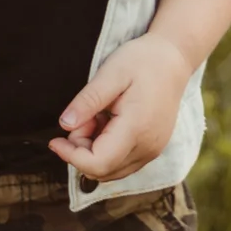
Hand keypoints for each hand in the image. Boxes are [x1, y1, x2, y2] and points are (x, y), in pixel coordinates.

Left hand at [50, 32, 192, 181]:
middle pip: (103, 171)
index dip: (71, 156)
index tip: (55, 139)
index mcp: (137, 128)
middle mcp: (148, 147)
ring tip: (97, 117)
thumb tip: (65, 125)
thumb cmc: (143, 61)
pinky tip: (109, 123)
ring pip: (111, 170)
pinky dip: (107, 150)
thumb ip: (87, 101)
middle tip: (84, 117)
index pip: (98, 163)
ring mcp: (153, 150)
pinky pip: (123, 162)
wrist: (174, 59)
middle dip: (81, 151)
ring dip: (94, 151)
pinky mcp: (153, 148)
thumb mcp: (111, 73)